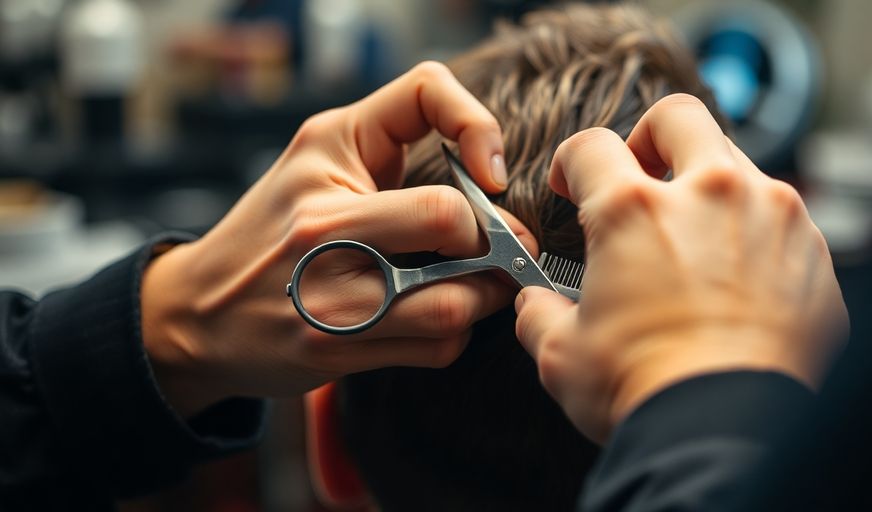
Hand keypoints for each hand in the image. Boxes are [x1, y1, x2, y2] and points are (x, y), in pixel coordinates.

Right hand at [141, 62, 535, 416]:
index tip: (489, 174)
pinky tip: (432, 318)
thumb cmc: (275, 228)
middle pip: (449, 219)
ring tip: (473, 285)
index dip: (478, 129)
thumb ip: (401, 139)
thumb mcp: (322, 155)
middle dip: (494, 238)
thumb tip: (491, 179)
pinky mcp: (336, 348)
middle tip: (499, 247)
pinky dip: (453, 334)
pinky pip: (437, 346)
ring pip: (455, 300)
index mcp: (324, 154)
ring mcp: (326, 292)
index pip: (424, 101)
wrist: (197, 312)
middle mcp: (321, 222)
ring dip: (484, 295)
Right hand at [514, 94, 847, 442]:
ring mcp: (771, 216)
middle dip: (650, 137)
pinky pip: (781, 218)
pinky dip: (755, 233)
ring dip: (709, 186)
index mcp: (633, 210)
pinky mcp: (813, 252)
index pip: (591, 146)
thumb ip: (539, 313)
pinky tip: (740, 279)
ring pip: (737, 162)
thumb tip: (535, 303)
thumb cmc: (643, 390)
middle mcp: (708, 194)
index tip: (573, 184)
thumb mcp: (562, 355)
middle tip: (641, 173)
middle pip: (678, 117)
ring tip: (696, 238)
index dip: (572, 161)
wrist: (727, 430)